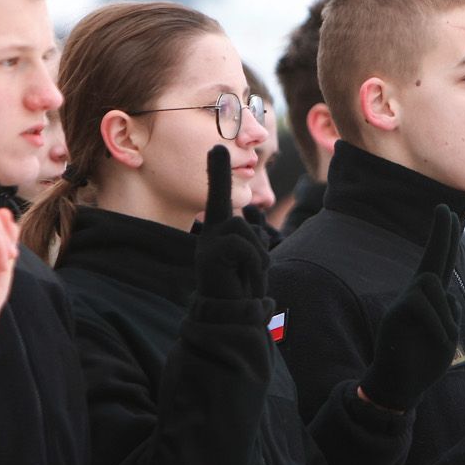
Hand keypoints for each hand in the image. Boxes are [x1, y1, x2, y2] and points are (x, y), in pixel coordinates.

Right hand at [194, 145, 268, 303]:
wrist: (231, 317)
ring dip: (256, 256)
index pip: (219, 197)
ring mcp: (206, 245)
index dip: (217, 172)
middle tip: (253, 275)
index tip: (215, 147)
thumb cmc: (243, 289)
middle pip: (241, 221)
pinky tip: (243, 276)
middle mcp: (209, 235)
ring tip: (247, 276)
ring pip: (242, 230)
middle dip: (255, 248)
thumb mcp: (251, 258)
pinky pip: (241, 244)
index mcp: (219, 233)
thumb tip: (258, 223)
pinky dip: (252, 261)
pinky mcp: (207, 256)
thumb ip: (252, 239)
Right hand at [358, 205, 463, 411]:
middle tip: (444, 208)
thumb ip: (450, 315)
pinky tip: (432, 343)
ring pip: (434, 284)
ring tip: (439, 339)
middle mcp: (416, 296)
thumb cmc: (424, 364)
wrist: (400, 386)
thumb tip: (450, 296)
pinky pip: (426, 306)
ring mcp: (405, 302)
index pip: (441, 265)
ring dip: (445, 314)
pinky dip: (437, 325)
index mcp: (431, 300)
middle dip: (440, 234)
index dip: (446, 239)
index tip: (449, 214)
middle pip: (433, 259)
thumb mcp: (447, 337)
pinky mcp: (397, 312)